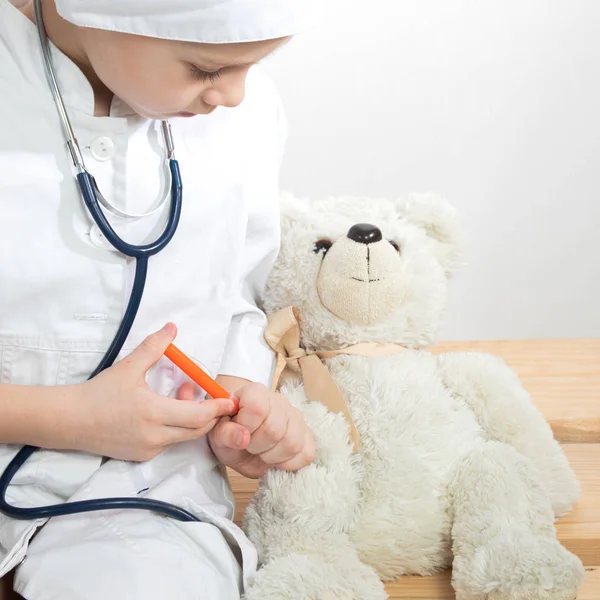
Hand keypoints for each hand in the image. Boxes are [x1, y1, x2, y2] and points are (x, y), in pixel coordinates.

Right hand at [69, 323, 235, 460]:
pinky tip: (166, 412)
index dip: (217, 408)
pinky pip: (169, 443)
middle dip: (209, 414)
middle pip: (197, 430)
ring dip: (191, 419)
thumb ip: (154, 346)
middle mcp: (154, 436)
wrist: (70, 420)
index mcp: (153, 413)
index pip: (198, 416)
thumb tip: (172, 327)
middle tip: (210, 395)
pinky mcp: (141, 457)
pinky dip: (176, 429)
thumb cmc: (100, 393)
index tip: (229, 400)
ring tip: (182, 396)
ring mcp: (148, 450)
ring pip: (184, 437)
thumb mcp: (128, 367)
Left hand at [208, 383, 314, 478]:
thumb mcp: (217, 433)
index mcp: (256, 392)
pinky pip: (306, 453)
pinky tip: (276, 458)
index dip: (246, 427)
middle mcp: (280, 401)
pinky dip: (289, 463)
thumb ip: (225, 433)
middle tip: (249, 446)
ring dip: (273, 456)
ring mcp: (296, 417)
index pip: (257, 409)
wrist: (241, 434)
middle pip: (275, 430)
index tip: (239, 432)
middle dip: (257, 446)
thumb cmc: (230, 430)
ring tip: (262, 452)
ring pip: (293, 443)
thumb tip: (242, 438)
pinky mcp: (306, 434)